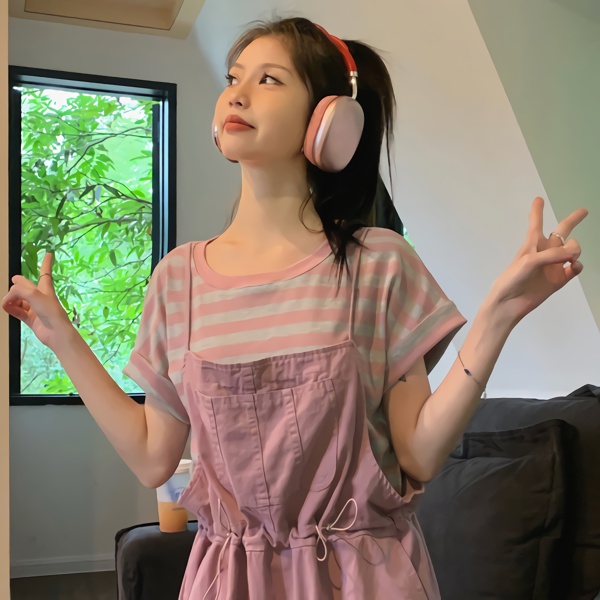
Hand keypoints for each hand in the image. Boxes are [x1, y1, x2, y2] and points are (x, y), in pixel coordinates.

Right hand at [2, 252, 73, 349]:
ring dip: (11, 299)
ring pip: (19, 300)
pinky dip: (11, 308)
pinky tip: (6, 307)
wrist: (57, 333)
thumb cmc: (51, 312)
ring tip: (6, 303)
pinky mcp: (31, 319)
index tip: (48, 253)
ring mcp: (35, 308)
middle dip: (16, 287)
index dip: (46, 262)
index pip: (45, 272)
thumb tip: (11, 289)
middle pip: (25, 288)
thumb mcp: (35, 296)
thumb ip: (21, 289)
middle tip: (11, 289)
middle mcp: (40, 297)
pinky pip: (17, 311)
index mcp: (46, 289)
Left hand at [488, 197, 587, 325]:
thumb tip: (574, 256)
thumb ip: (553, 255)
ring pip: (573, 250)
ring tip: (570, 257)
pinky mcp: (559, 280)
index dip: (537, 210)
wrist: (509, 303)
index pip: (536, 222)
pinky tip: (573, 266)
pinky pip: (575, 268)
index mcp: (532, 244)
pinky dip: (578, 266)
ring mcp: (553, 266)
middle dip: (573, 220)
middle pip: (562, 231)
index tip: (538, 199)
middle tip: (584, 211)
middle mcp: (545, 252)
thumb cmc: (513, 278)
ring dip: (575, 250)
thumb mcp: (531, 260)